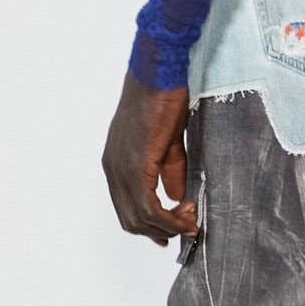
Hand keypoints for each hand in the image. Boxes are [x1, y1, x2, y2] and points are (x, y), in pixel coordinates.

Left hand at [103, 73, 196, 243]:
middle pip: (130, 220)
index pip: (127, 208)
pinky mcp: (134, 166)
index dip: (151, 226)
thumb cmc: (163, 99)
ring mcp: (120, 169)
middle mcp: (113, 169)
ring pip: (138, 218)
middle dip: (161, 230)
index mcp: (117, 163)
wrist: (159, 75)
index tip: (175, 230)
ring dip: (168, 226)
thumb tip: (177, 198)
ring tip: (191, 218)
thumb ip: (170, 172)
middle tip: (188, 225)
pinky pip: (148, 206)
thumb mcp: (168, 143)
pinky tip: (186, 213)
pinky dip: (168, 218)